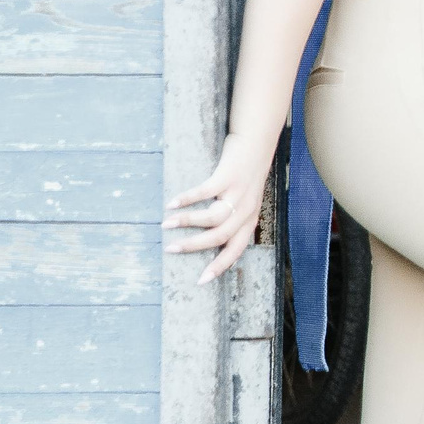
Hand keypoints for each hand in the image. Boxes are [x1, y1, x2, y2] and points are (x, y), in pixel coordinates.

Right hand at [165, 134, 271, 283]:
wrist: (258, 143)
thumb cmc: (247, 174)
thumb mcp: (247, 200)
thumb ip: (233, 218)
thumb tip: (211, 239)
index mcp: (250, 219)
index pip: (236, 249)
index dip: (220, 266)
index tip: (201, 280)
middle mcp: (247, 210)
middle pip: (220, 237)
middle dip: (194, 247)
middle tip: (170, 249)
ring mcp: (239, 193)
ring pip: (212, 218)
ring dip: (187, 223)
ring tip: (166, 224)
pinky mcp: (229, 176)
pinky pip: (206, 192)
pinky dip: (187, 199)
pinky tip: (172, 204)